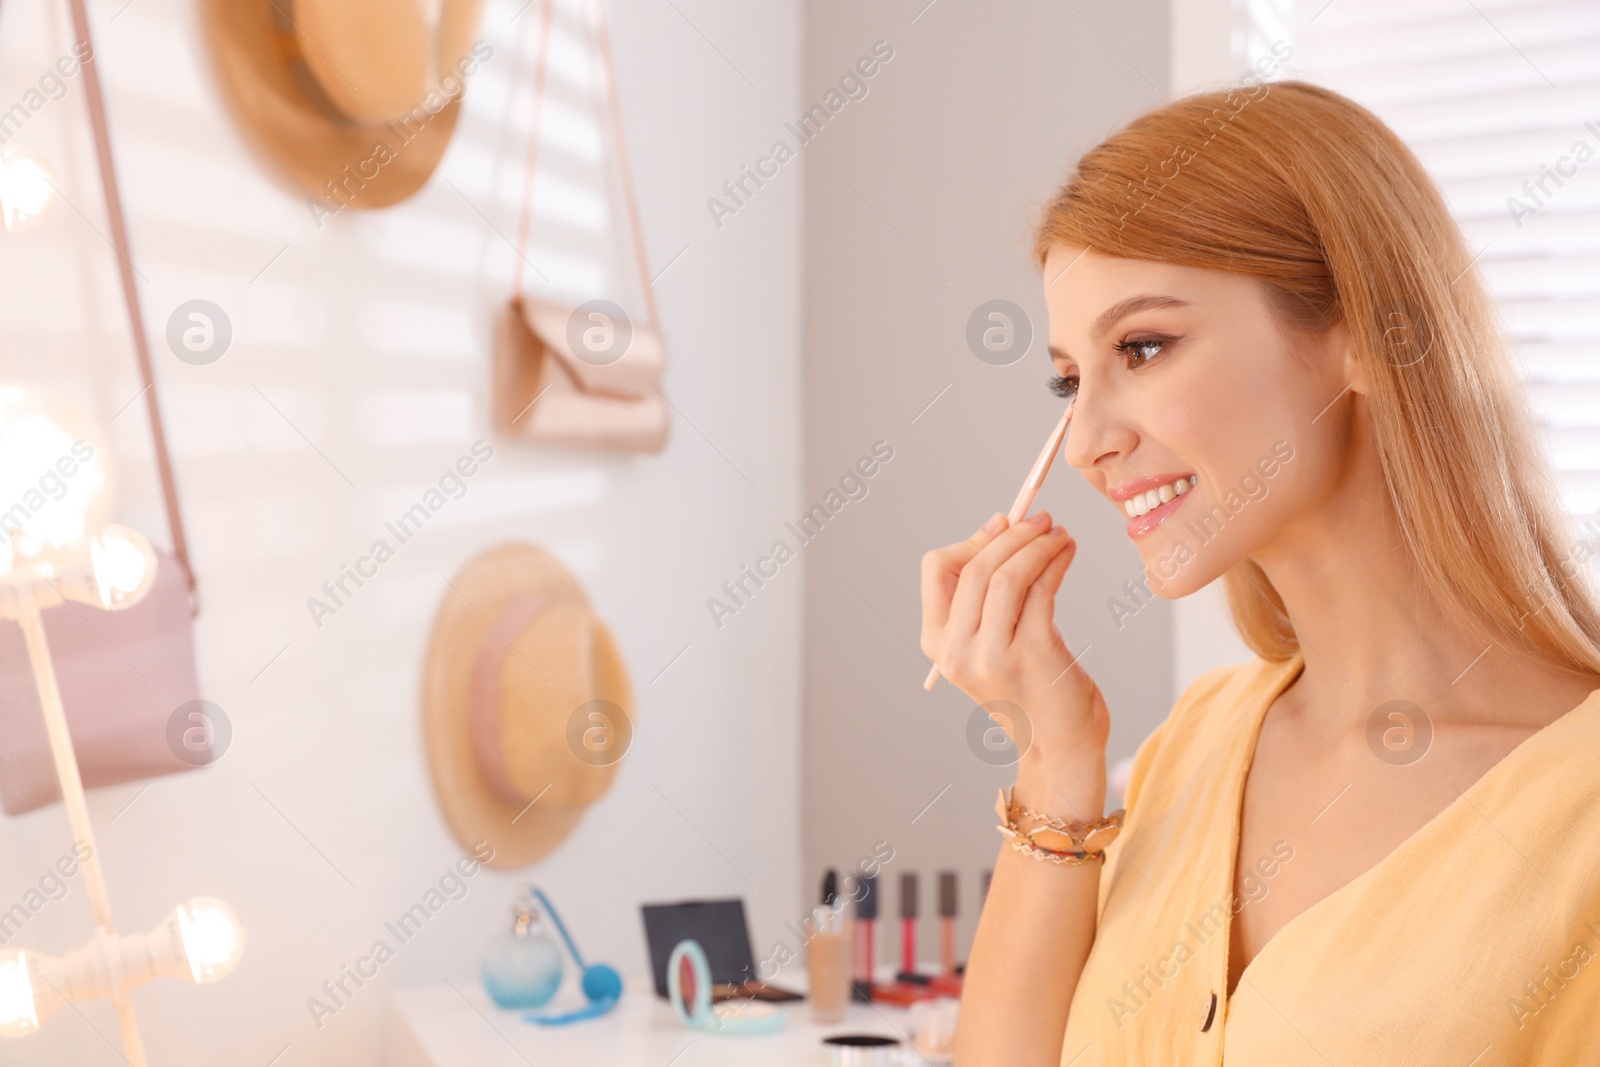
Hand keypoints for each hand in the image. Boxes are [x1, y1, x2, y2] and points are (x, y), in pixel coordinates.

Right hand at [920, 511, 1109, 766]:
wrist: (1059, 743)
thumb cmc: (1030, 685)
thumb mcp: (992, 640)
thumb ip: (987, 593)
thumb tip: (1000, 525)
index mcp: (938, 643)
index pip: (936, 569)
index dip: (971, 540)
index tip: (1002, 526)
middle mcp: (957, 651)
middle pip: (975, 568)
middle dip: (1012, 535)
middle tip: (1041, 519)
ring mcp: (992, 654)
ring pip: (1008, 575)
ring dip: (1037, 544)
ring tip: (1059, 534)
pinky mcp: (1032, 653)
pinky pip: (1041, 589)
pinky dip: (1057, 561)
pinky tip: (1068, 552)